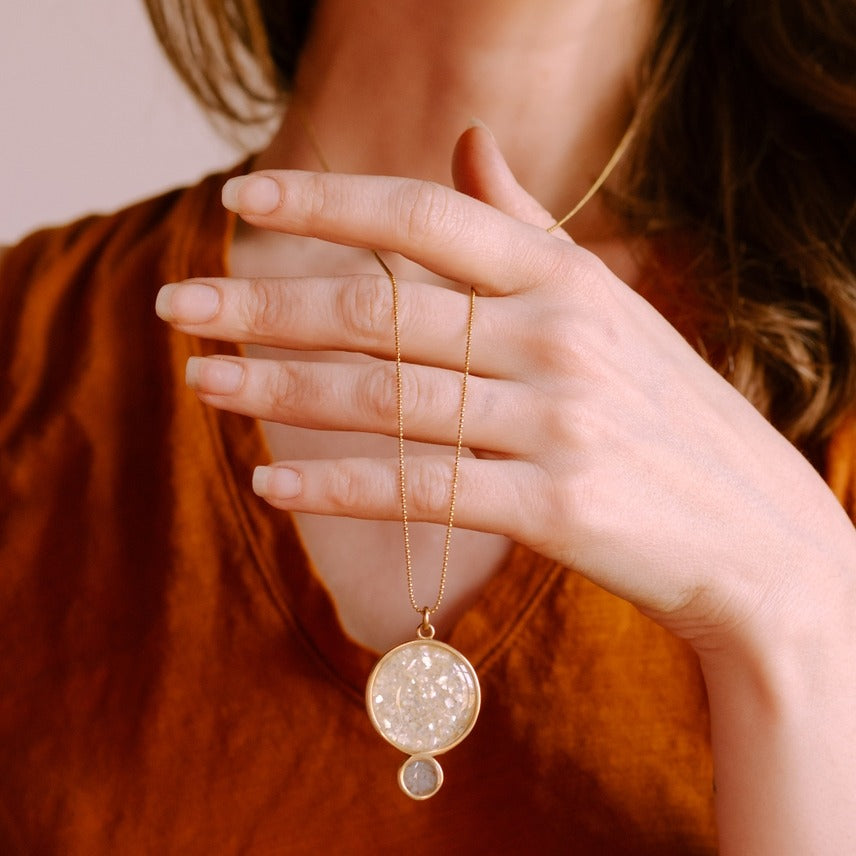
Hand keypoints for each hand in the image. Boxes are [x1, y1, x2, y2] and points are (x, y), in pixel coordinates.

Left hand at [156, 128, 855, 651]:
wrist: (755, 532)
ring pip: (389, 401)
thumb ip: (527, 225)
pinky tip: (271, 483)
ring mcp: (558, 424)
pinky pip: (422, 491)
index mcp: (567, 279)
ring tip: (201, 385)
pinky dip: (339, 487)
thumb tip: (467, 140)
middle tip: (179, 308)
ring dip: (278, 393)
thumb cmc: (665, 414)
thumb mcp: (605, 305)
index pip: (429, 217)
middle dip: (267, 305)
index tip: (243, 199)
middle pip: (385, 311)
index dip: (330, 201)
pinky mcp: (557, 508)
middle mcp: (560, 339)